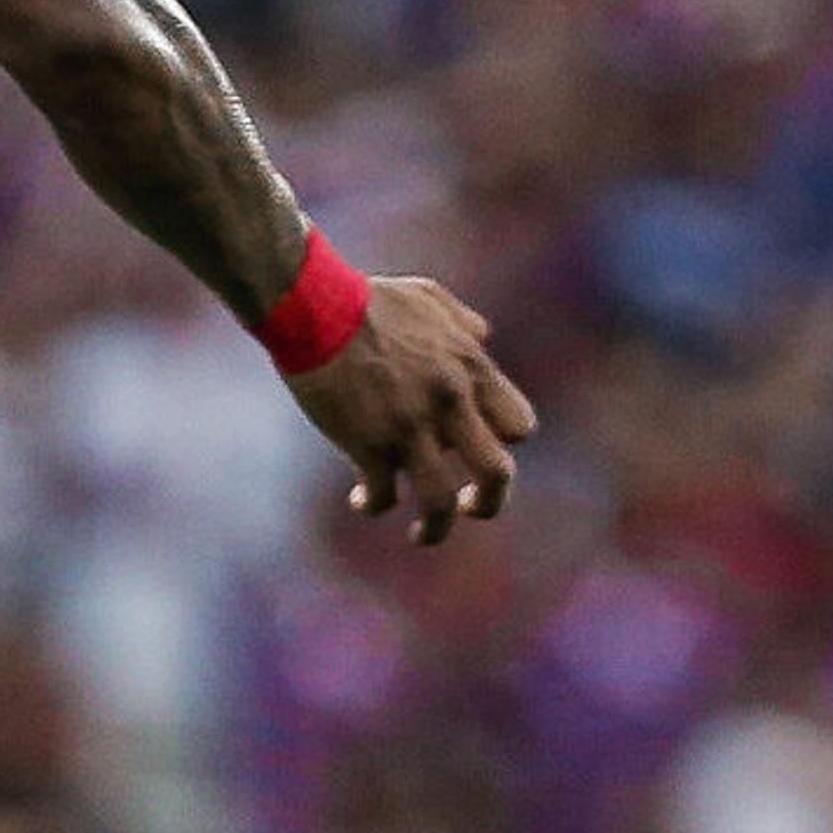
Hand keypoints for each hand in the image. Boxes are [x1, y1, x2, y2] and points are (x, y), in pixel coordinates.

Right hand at [288, 274, 535, 545]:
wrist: (313, 306)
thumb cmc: (366, 299)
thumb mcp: (428, 298)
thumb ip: (463, 322)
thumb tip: (483, 337)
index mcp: (470, 369)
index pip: (519, 426)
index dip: (503, 442)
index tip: (476, 446)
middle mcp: (449, 404)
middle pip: (496, 473)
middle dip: (489, 500)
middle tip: (471, 507)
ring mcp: (409, 427)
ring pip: (441, 501)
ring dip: (437, 526)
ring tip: (426, 534)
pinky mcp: (367, 443)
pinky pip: (382, 494)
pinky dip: (374, 504)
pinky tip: (362, 502)